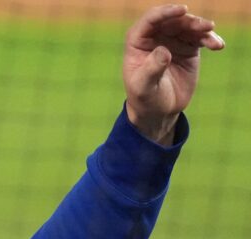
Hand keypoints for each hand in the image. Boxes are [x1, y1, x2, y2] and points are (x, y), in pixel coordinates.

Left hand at [122, 4, 224, 143]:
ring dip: (203, 29)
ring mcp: (172, 40)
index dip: (166, 12)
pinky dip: (210, 39)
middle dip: (189, 21)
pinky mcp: (188, 47)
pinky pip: (201, 37)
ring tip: (212, 41)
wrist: (159, 111)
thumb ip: (152, 69)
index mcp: (137, 42)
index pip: (150, 20)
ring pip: (189, 26)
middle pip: (173, 20)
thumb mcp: (144, 87)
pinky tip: (217, 46)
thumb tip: (164, 51)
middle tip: (204, 27)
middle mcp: (155, 37)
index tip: (182, 10)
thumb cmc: (145, 98)